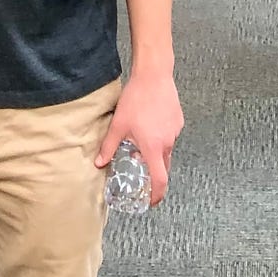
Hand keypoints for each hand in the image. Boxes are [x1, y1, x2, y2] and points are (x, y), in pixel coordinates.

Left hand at [96, 69, 182, 205]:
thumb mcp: (118, 125)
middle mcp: (167, 142)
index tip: (151, 201)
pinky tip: (150, 123)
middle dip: (154, 173)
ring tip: (142, 139)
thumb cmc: (136, 99)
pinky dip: (161, 136)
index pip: (159, 180)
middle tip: (142, 171)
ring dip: (156, 151)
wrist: (154, 75)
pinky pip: (170, 136)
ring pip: (166, 150)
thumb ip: (109, 147)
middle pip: (163, 166)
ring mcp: (175, 131)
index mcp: (153, 147)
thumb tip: (99, 163)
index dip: (156, 195)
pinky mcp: (178, 120)